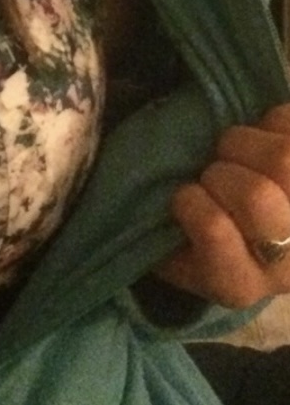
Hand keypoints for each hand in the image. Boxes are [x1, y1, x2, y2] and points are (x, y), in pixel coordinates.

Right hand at [154, 103, 289, 307]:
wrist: (278, 244)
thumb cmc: (215, 242)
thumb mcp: (175, 255)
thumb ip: (156, 233)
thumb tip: (130, 190)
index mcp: (236, 282)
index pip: (213, 230)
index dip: (190, 200)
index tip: (186, 193)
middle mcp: (287, 260)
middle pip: (256, 196)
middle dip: (221, 170)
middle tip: (214, 171)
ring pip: (282, 157)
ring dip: (246, 142)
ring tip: (240, 152)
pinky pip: (288, 124)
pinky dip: (270, 122)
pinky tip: (265, 140)